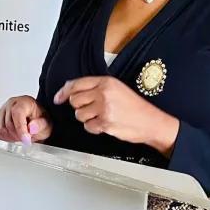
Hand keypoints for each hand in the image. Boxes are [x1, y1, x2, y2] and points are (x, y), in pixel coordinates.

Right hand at [0, 95, 51, 144]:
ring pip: (1, 129)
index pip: (17, 114)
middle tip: (27, 138)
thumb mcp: (46, 123)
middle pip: (8, 124)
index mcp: (24, 102)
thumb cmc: (40, 119)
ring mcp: (3, 111)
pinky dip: (5, 138)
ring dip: (11, 138)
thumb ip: (40, 125)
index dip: (20, 129)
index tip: (26, 140)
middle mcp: (11, 104)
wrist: (36, 119)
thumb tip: (31, 127)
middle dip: (18, 136)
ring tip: (21, 137)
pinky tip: (13, 137)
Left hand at [54, 76, 178, 156]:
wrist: (151, 122)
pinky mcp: (105, 123)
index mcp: (106, 81)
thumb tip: (71, 91)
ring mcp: (104, 108)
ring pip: (79, 115)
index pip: (77, 84)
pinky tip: (105, 124)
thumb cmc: (135, 107)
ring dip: (87, 118)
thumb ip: (95, 87)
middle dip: (80, 107)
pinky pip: (88, 127)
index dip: (64, 92)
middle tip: (92, 109)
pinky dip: (94, 128)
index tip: (58, 98)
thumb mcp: (117, 89)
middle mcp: (104, 93)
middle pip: (75, 100)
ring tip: (102, 117)